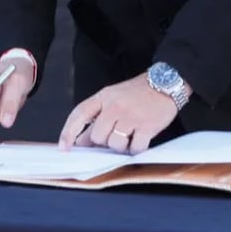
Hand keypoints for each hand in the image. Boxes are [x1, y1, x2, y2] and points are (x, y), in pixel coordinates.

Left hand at [58, 72, 178, 154]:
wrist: (166, 82)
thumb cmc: (138, 92)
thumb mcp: (113, 97)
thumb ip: (98, 117)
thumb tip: (81, 141)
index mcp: (103, 97)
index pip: (79, 114)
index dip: (68, 132)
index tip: (64, 148)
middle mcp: (114, 106)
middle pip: (97, 137)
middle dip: (104, 142)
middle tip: (115, 135)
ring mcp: (131, 116)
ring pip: (115, 144)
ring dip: (122, 146)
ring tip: (130, 135)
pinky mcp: (147, 126)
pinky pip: (135, 148)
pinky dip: (137, 148)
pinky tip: (141, 139)